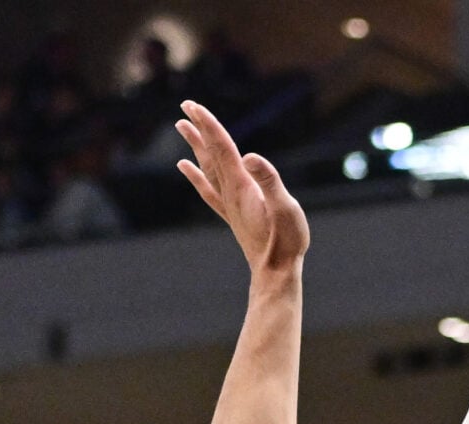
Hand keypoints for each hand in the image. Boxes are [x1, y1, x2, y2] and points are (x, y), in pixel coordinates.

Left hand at [176, 101, 307, 276]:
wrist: (276, 273)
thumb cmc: (285, 241)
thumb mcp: (285, 207)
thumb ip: (269, 181)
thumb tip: (250, 157)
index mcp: (242, 186)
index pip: (223, 148)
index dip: (209, 125)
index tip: (195, 105)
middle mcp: (230, 192)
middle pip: (211, 153)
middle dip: (200, 128)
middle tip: (186, 105)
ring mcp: (229, 204)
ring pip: (207, 167)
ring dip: (196, 146)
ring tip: (183, 126)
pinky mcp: (232, 215)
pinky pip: (207, 189)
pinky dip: (195, 175)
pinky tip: (186, 167)